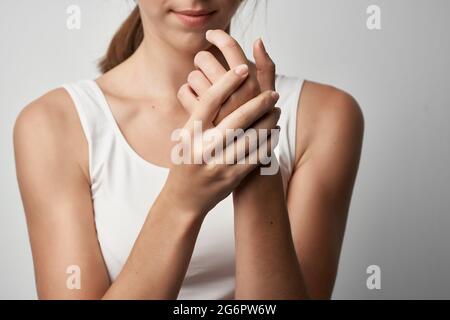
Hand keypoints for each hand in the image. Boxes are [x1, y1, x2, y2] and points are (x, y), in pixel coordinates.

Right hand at [161, 66, 279, 219]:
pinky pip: (255, 157)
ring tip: (276, 110)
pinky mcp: (231, 178)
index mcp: (190, 133)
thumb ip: (200, 115)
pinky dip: (267, 142)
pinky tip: (274, 132)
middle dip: (258, 103)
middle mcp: (202, 147)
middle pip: (236, 118)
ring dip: (268, 121)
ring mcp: (217, 164)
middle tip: (272, 93)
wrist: (184, 199)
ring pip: (250, 137)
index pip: (209, 100)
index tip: (242, 68)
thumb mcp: (186, 137)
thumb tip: (220, 84)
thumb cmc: (187, 162)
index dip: (227, 81)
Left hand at [185, 30, 276, 125]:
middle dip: (203, 60)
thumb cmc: (252, 122)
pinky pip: (184, 92)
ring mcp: (214, 110)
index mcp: (251, 88)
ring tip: (204, 93)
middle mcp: (234, 97)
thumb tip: (258, 40)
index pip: (231, 48)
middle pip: (205, 58)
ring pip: (193, 75)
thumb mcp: (264, 97)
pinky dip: (187, 95)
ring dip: (195, 80)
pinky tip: (195, 105)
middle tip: (205, 65)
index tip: (211, 34)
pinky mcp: (197, 124)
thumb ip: (266, 68)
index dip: (219, 36)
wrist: (236, 160)